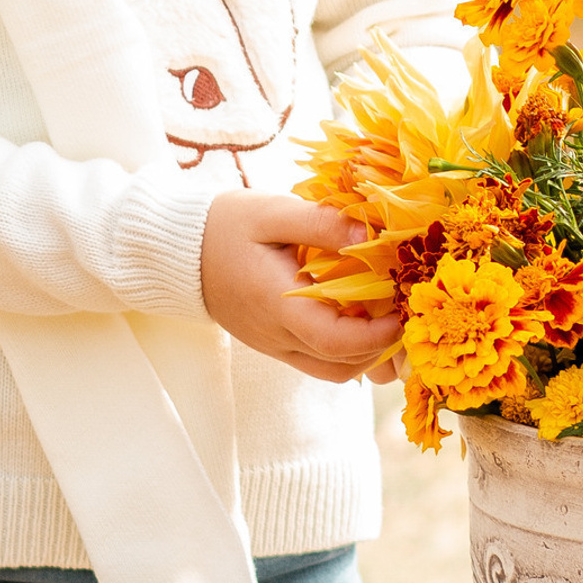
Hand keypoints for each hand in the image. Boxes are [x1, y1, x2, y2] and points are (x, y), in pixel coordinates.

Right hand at [201, 193, 402, 384]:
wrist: (177, 252)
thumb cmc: (225, 225)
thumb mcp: (272, 211)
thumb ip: (323, 223)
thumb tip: (372, 235)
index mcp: (276, 305)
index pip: (336, 341)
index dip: (378, 335)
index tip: (403, 310)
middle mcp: (275, 335)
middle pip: (340, 366)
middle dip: (381, 349)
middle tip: (405, 314)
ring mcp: (273, 345)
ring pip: (331, 371)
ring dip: (366, 355)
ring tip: (389, 319)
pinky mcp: (272, 343)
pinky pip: (317, 360)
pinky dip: (346, 349)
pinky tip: (361, 318)